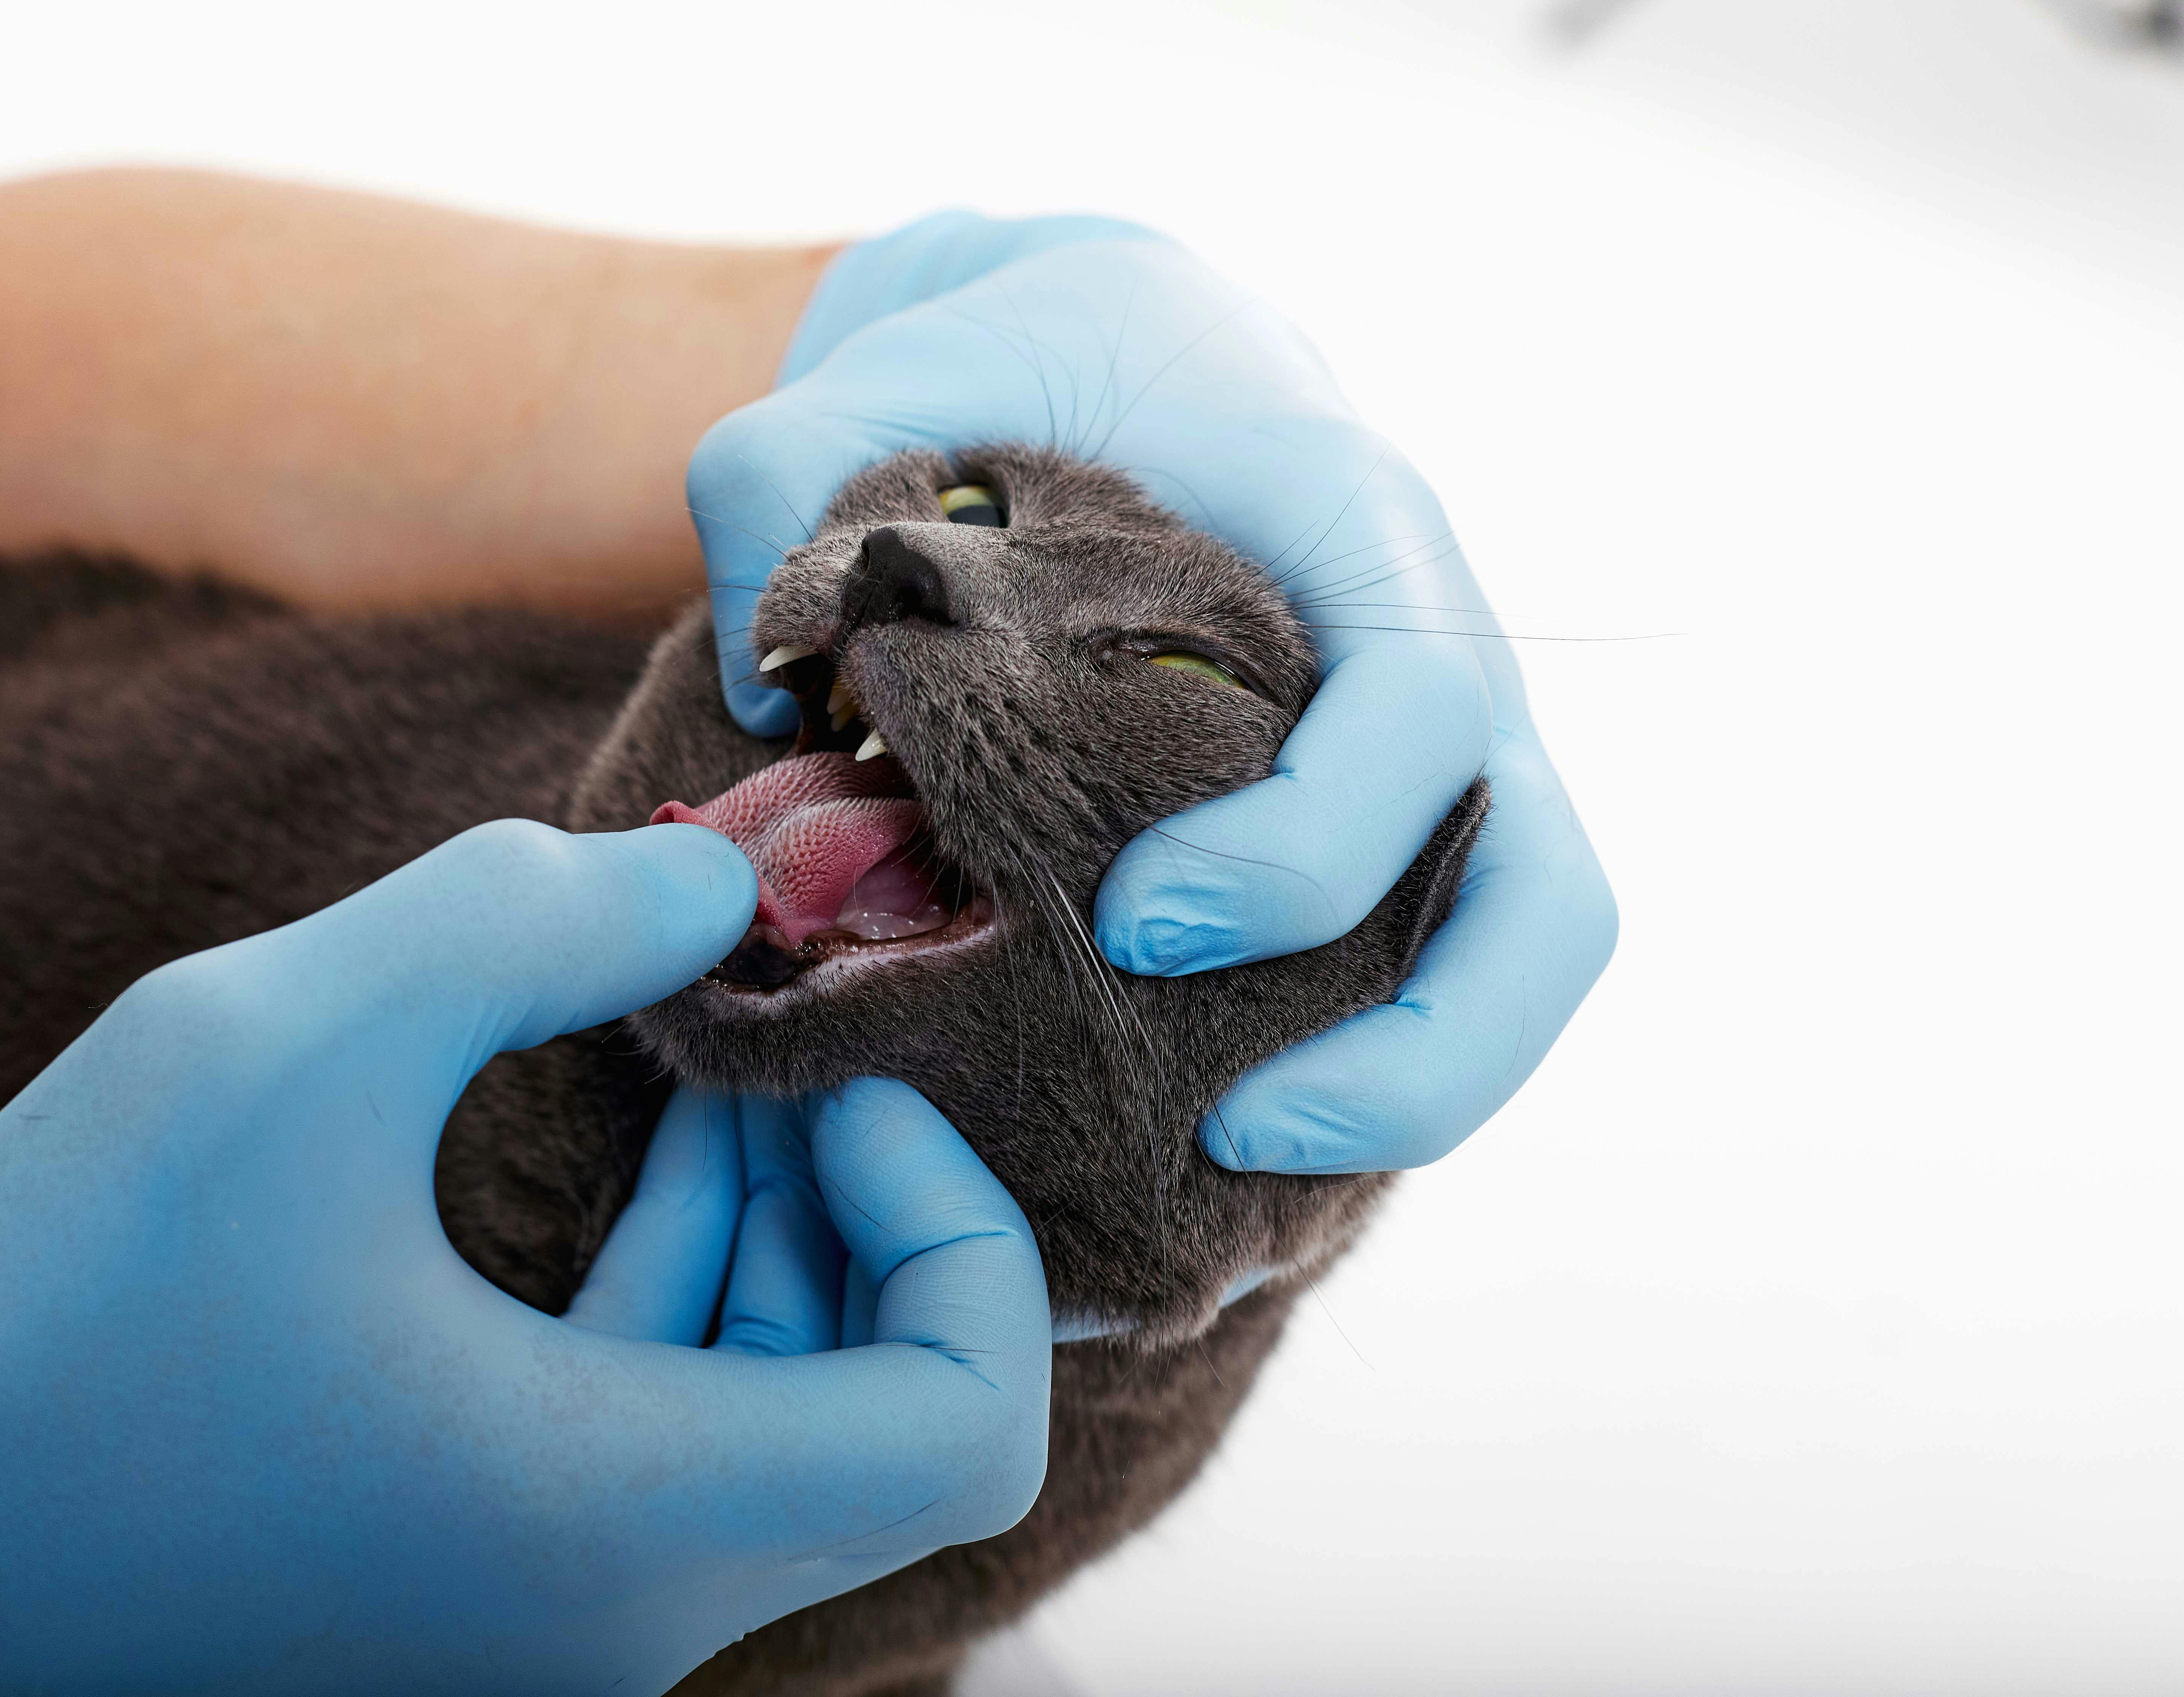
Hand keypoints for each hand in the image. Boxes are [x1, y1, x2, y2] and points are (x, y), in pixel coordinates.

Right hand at [0, 822, 1049, 1693]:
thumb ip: (519, 922)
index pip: (969, 1426)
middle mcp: (619, 1629)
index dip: (957, 1228)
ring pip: (780, 1436)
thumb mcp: (272, 1041)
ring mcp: (547, 1639)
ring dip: (777, 1240)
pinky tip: (642, 1156)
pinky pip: (664, 1455)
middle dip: (865, 1209)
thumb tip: (715, 887)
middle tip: (783, 1045)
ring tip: (716, 1072)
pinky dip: (681, 1301)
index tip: (835, 1084)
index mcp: (620, 1529)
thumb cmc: (36, 1326)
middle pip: (890, 1423)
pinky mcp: (469, 1606)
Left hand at [689, 212, 1615, 1174]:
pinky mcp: (1382, 835)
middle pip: (1546, 890)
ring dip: (1415, 1094)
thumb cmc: (1021, 362)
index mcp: (1357, 529)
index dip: (1307, 845)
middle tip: (1219, 1121)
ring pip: (1523, 959)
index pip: (1419, 712)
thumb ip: (793, 470)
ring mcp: (1432, 767)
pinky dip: (1359, 1078)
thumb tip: (755, 674)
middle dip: (1417, 1039)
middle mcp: (1437, 661)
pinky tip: (1211, 1149)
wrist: (1099, 353)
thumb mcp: (907, 364)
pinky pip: (1433, 977)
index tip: (1134, 923)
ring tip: (1233, 1176)